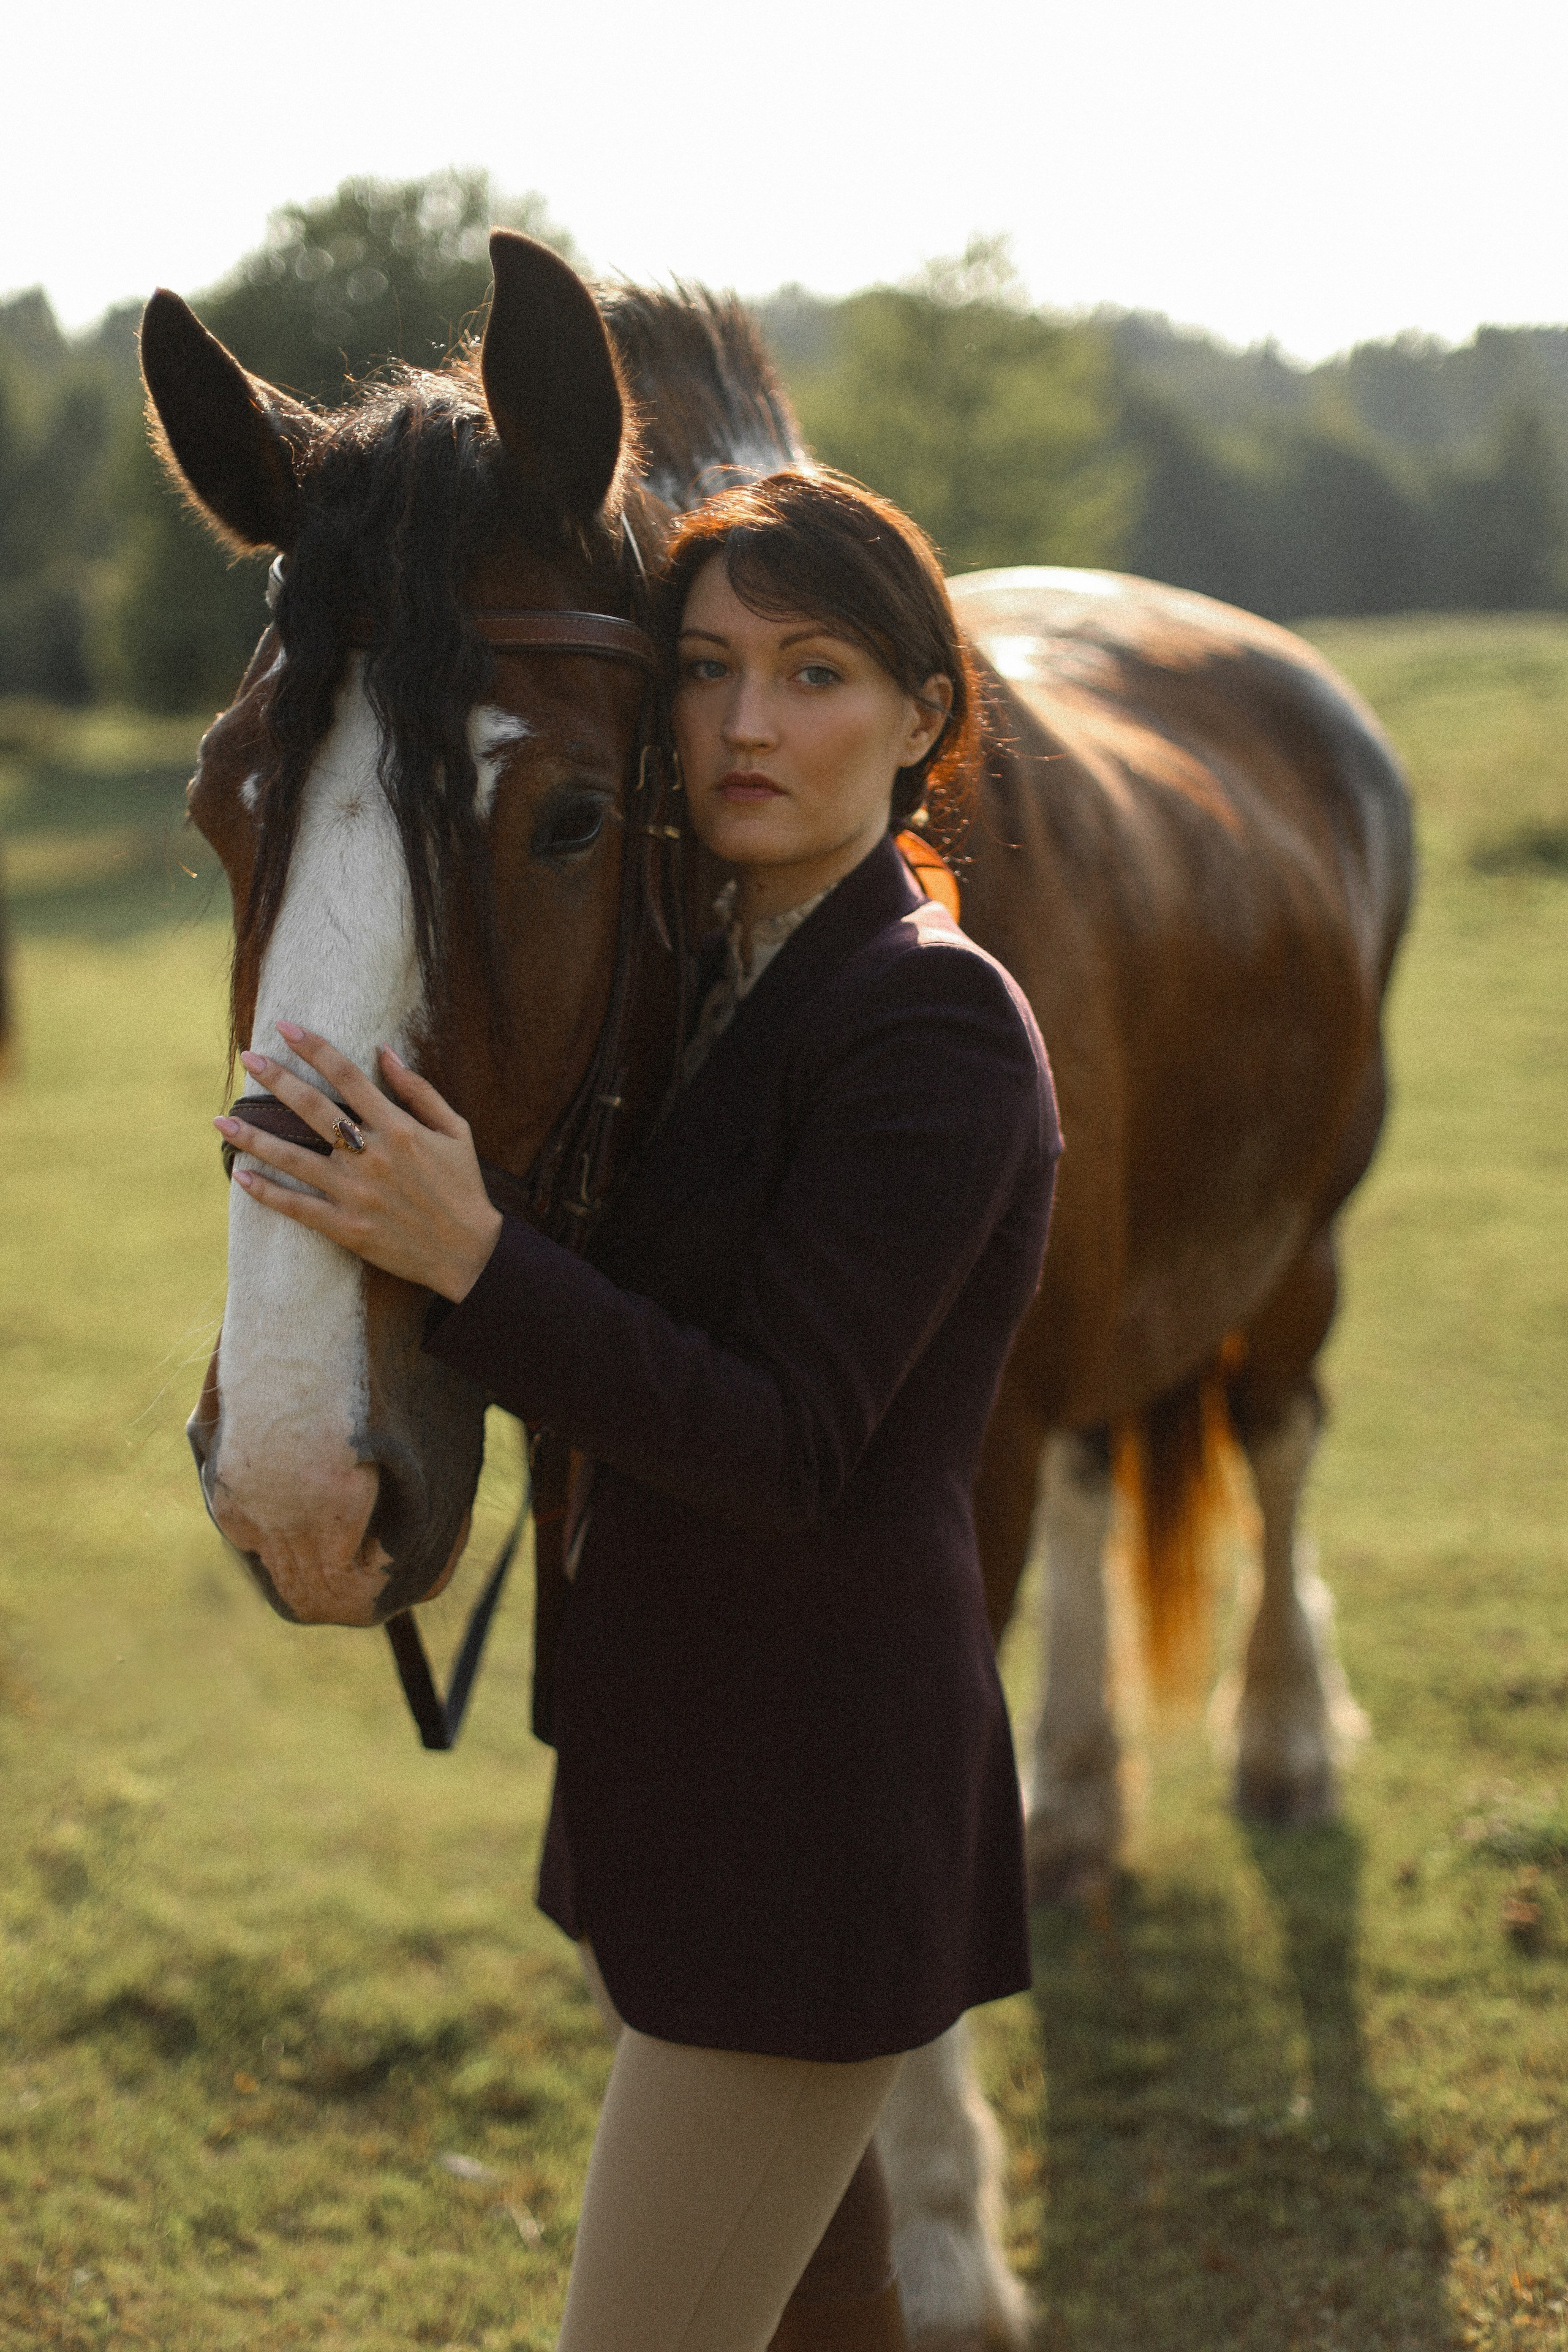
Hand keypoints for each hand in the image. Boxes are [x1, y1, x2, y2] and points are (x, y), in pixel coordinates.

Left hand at [214, 1023, 503, 1301]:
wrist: (469, 1254)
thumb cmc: (463, 1188)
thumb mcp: (455, 1130)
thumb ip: (419, 1091)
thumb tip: (384, 1052)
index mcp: (399, 1128)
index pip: (347, 1076)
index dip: (314, 1048)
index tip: (286, 1027)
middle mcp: (372, 1156)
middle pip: (313, 1109)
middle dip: (276, 1079)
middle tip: (247, 1058)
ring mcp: (356, 1194)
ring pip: (294, 1158)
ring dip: (254, 1137)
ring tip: (221, 1120)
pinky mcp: (347, 1228)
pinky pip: (297, 1207)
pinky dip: (266, 1193)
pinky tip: (240, 1176)